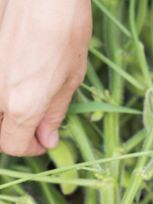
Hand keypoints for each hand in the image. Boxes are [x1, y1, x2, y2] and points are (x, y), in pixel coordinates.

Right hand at [0, 0, 91, 155]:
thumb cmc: (66, 32)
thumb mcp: (71, 79)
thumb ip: (54, 113)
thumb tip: (48, 140)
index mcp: (22, 107)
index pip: (14, 145)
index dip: (31, 148)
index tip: (44, 141)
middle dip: (16, 135)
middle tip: (36, 125)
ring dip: (7, 115)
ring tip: (28, 101)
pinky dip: (3, 93)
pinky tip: (16, 80)